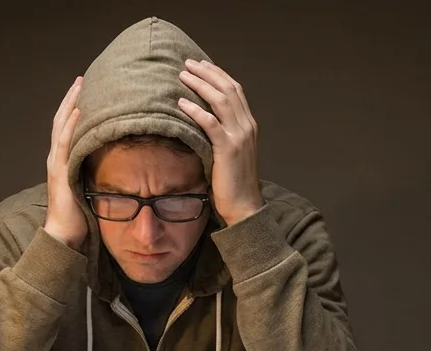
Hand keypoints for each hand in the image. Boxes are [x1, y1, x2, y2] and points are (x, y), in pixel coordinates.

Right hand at [43, 76, 86, 249]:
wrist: (63, 235)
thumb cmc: (79, 217)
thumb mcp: (90, 189)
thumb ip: (97, 175)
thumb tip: (117, 165)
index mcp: (63, 161)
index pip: (67, 128)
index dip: (74, 109)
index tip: (86, 91)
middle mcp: (56, 158)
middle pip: (62, 120)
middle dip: (72, 99)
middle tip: (82, 79)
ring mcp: (56, 163)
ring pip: (61, 125)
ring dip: (71, 104)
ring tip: (80, 86)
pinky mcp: (60, 171)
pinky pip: (64, 142)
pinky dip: (71, 124)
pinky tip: (79, 110)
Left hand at [178, 60, 264, 225]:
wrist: (244, 206)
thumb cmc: (233, 182)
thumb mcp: (231, 152)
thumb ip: (223, 134)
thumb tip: (203, 120)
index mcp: (249, 125)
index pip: (235, 90)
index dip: (218, 74)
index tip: (201, 64)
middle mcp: (247, 126)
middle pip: (228, 89)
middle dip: (207, 73)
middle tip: (188, 63)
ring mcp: (239, 137)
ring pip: (220, 100)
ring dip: (200, 85)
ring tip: (182, 76)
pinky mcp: (228, 149)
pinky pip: (210, 123)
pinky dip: (195, 110)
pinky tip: (181, 103)